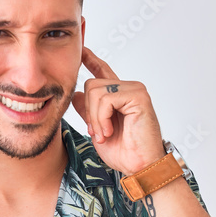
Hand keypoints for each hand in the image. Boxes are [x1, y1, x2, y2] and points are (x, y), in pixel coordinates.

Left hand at [71, 46, 165, 174]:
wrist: (139, 167)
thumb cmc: (124, 152)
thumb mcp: (98, 129)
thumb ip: (88, 110)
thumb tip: (76, 95)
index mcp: (119, 95)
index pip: (103, 71)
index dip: (90, 59)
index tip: (81, 49)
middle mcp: (127, 89)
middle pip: (91, 84)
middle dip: (88, 111)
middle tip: (98, 132)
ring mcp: (134, 90)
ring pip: (95, 91)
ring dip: (95, 118)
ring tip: (106, 134)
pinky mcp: (138, 96)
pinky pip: (106, 99)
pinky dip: (102, 118)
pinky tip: (110, 131)